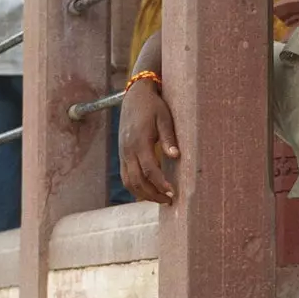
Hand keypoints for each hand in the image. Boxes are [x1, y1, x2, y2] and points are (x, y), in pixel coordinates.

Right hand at [118, 79, 178, 203]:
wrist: (134, 97)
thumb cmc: (153, 107)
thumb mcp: (164, 118)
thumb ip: (169, 138)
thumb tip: (176, 156)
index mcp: (140, 142)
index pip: (149, 170)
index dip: (160, 184)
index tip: (172, 193)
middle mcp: (128, 150)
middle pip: (137, 181)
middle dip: (153, 194)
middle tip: (169, 200)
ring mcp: (123, 153)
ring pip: (128, 182)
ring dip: (143, 194)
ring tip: (160, 199)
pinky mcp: (122, 155)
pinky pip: (125, 177)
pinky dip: (135, 187)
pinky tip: (148, 191)